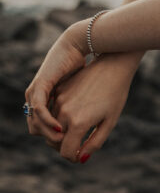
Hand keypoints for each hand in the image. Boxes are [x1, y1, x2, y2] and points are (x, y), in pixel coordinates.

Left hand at [24, 20, 88, 143]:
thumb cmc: (91, 69)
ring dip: (48, 134)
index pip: (46, 130)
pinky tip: (59, 129)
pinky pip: (38, 108)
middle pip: (37, 130)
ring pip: (35, 122)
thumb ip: (81, 112)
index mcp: (49, 102)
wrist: (83, 43)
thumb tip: (88, 132)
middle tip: (68, 148)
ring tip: (64, 141)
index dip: (58, 142)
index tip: (74, 149)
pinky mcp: (39, 85)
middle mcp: (39, 99)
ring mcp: (37, 93)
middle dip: (52, 142)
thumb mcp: (83, 95)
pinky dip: (46, 120)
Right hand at [51, 53, 139, 161]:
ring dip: (60, 134)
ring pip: (51, 127)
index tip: (79, 157)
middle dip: (65, 147)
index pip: (66, 152)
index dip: (72, 158)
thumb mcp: (109, 122)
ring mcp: (58, 101)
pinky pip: (52, 112)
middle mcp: (65, 113)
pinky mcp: (57, 91)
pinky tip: (73, 117)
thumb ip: (95, 142)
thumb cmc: (115, 96)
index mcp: (80, 123)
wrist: (111, 66)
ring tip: (77, 133)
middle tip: (78, 147)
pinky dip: (58, 119)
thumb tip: (81, 158)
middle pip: (55, 141)